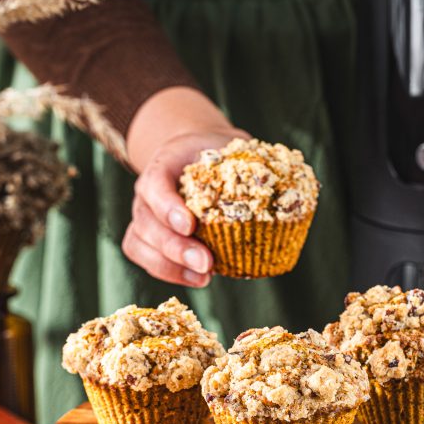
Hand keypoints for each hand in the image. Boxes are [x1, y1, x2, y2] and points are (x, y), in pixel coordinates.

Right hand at [123, 87, 249, 286]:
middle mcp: (146, 192)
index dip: (168, 207)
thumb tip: (283, 182)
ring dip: (171, 266)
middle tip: (206, 263)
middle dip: (175, 247)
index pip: (155, 184)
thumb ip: (247, 160)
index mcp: (163, 164)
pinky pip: (144, 258)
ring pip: (140, 243)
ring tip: (204, 277)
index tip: (190, 225)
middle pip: (146, 222)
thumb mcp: (229, 145)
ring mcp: (143, 216)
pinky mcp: (146, 237)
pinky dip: (169, 272)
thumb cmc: (214, 152)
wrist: (192, 155)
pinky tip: (198, 278)